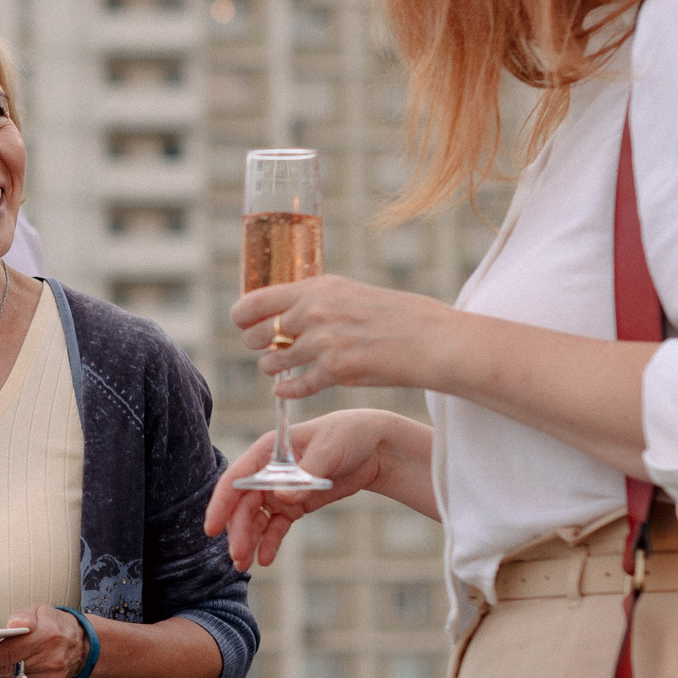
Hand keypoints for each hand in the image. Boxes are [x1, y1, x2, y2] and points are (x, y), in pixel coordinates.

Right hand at [206, 409, 416, 570]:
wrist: (374, 446)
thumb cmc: (348, 435)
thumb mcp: (329, 450)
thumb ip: (305, 474)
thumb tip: (282, 498)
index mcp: (268, 451)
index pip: (237, 478)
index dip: (221, 503)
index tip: (212, 528)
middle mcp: (268, 471)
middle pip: (243, 505)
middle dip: (238, 531)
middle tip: (237, 557)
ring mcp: (280, 490)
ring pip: (255, 519)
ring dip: (248, 540)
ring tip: (244, 565)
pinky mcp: (295, 505)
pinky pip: (276, 527)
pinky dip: (268, 542)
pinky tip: (264, 559)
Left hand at [232, 275, 456, 400]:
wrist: (435, 340)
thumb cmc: (402, 316)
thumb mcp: (354, 294)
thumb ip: (321, 301)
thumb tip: (291, 312)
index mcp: (319, 287)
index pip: (256, 300)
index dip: (242, 315)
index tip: (242, 323)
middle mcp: (316, 311)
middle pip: (257, 334)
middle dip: (256, 344)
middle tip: (264, 348)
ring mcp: (324, 342)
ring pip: (273, 363)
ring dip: (272, 368)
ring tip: (280, 368)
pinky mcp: (336, 371)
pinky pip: (296, 386)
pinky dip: (286, 390)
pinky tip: (284, 389)